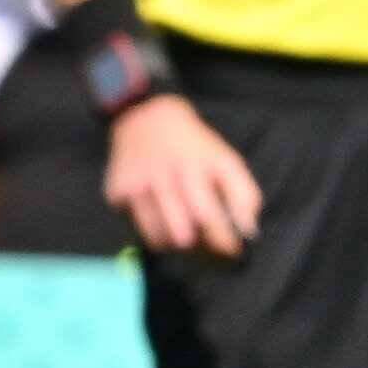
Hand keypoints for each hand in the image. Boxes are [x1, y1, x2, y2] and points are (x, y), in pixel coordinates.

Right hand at [105, 86, 268, 259]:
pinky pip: (139, 229)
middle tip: (207, 242)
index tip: (232, 250)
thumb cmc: (194, 147)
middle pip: (182, 233)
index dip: (222, 242)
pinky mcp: (118, 191)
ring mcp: (137, 184)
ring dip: (176, 242)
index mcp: (195, 166)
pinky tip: (161, 214)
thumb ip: (244, 194)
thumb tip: (249, 231)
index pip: (208, 216)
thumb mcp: (225, 160)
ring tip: (184, 228)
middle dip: (199, 247)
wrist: (145, 117)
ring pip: (160, 238)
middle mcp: (164, 174)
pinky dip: (154, 231)